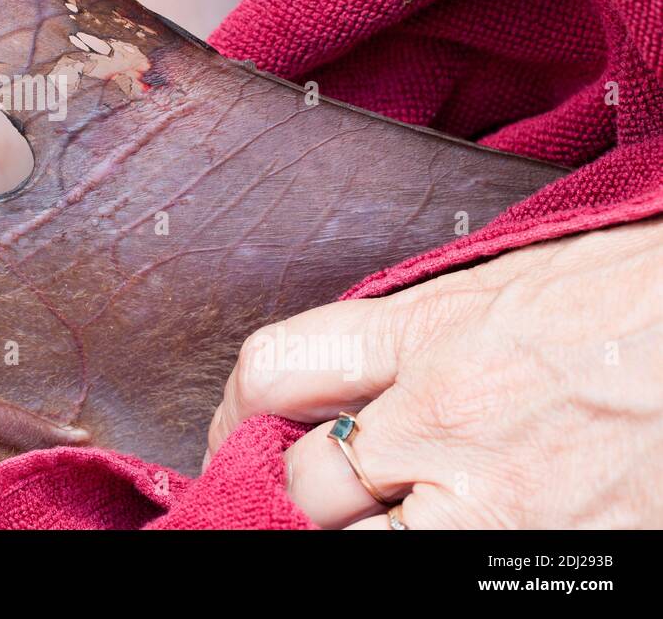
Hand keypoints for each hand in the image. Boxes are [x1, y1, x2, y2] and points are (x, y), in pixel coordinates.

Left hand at [206, 219, 662, 527]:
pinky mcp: (546, 566)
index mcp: (432, 328)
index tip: (247, 428)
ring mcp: (497, 502)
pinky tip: (443, 534)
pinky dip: (421, 559)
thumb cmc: (642, 298)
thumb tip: (339, 383)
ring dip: (351, 540)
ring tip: (382, 518)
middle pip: (302, 479)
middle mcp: (447, 415)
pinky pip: (434, 577)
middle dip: (293, 490)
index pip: (276, 366)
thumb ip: (413, 334)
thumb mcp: (512, 284)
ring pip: (353, 549)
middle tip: (312, 493)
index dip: (240, 409)